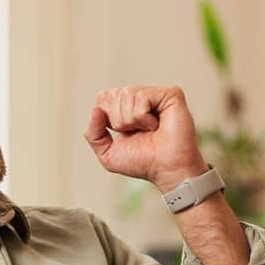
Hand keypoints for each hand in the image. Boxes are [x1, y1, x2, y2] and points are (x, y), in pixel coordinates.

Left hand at [83, 85, 206, 191]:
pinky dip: (143, 116)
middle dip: (119, 120)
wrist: (166, 170)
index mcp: (127, 107)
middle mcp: (142, 98)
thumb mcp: (108, 153)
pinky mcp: (171, 94)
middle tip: (137, 133)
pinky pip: (142, 97)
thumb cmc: (143, 162)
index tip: (124, 134)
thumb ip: (93, 134)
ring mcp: (157, 95)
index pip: (103, 97)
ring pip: (127, 94)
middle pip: (113, 95)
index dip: (107, 117)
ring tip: (148, 130)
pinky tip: (155, 125)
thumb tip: (95, 110)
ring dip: (132, 120)